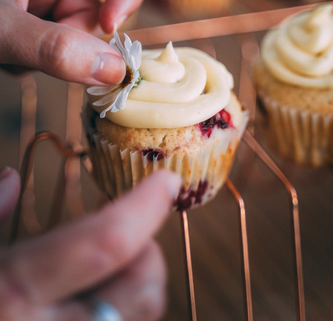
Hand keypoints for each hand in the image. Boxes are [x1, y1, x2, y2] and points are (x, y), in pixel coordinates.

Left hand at [0, 0, 144, 84]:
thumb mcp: (2, 29)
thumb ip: (56, 48)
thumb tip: (117, 70)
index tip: (111, 27)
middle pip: (97, 6)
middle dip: (76, 39)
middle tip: (39, 54)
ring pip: (77, 35)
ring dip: (52, 56)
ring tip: (12, 57)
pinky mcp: (30, 24)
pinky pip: (57, 48)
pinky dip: (37, 63)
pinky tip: (7, 60)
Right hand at [0, 168, 180, 320]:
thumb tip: (10, 177)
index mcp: (11, 294)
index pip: (103, 243)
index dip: (144, 207)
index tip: (167, 181)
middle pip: (141, 291)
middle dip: (145, 253)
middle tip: (124, 237)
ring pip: (137, 320)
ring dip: (135, 287)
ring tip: (103, 273)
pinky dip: (116, 314)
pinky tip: (84, 306)